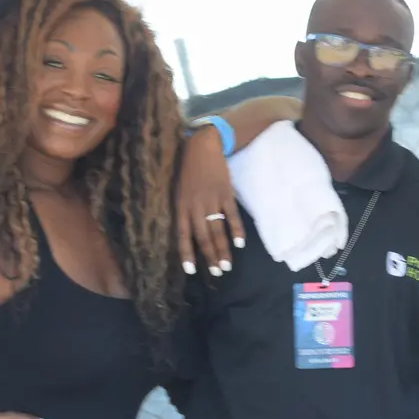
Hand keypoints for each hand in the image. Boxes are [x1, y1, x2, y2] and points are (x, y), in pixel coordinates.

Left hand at [178, 128, 243, 276]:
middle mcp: (195, 206)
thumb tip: (187, 232)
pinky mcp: (225, 194)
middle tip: (217, 272)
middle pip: (203, 236)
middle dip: (210, 256)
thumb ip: (183, 210)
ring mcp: (211, 200)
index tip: (191, 271)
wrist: (203, 146)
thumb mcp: (178, 189)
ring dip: (223, 249)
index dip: (186, 253)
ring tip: (228, 265)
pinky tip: (240, 243)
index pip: (182, 235)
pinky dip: (236, 230)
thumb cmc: (188, 168)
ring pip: (217, 230)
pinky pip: (231, 216)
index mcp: (181, 205)